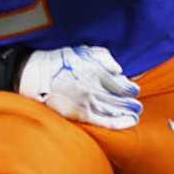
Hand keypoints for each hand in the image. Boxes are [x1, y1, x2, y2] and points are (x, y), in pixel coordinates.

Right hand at [17, 45, 141, 129]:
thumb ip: (104, 58)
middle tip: (136, 105)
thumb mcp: (84, 52)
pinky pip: (105, 120)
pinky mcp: (81, 114)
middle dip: (131, 102)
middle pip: (121, 98)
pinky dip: (120, 122)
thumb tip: (119, 70)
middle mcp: (95, 87)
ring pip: (115, 110)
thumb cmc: (60, 62)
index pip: (122, 84)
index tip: (134, 90)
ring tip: (135, 114)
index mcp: (97, 71)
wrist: (37, 75)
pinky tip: (130, 122)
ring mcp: (89, 102)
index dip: (131, 88)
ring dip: (128, 112)